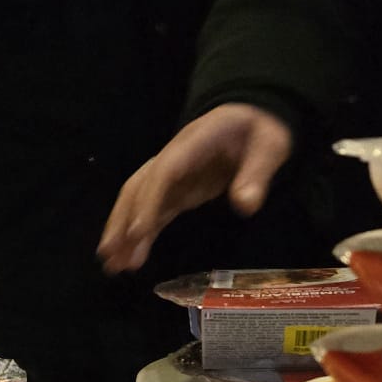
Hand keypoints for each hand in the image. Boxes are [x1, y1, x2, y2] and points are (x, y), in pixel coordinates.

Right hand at [98, 105, 293, 273]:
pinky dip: (140, 233)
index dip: (149, 201)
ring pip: (138, 200)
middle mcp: (174, 158)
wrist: (253, 116)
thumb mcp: (270, 146)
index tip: (139, 231)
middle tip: (111, 254)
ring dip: (124, 230)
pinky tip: (131, 257)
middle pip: (139, 186)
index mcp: (194, 143)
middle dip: (123, 219)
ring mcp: (172, 174)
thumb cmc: (259, 130)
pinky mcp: (177, 189)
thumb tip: (245, 205)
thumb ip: (257, 174)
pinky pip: (153, 211)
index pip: (165, 172)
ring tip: (113, 264)